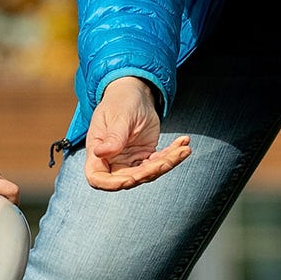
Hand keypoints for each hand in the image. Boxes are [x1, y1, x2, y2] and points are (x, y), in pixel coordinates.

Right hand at [85, 76, 191, 191]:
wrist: (134, 95)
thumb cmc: (120, 102)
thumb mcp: (118, 116)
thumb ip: (113, 136)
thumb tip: (101, 153)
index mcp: (98, 151)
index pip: (97, 177)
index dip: (111, 184)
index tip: (130, 180)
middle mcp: (113, 160)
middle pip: (128, 179)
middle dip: (150, 172)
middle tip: (166, 160)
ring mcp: (130, 161)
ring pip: (148, 173)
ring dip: (167, 163)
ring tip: (182, 149)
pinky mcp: (145, 157)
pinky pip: (159, 162)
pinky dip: (173, 155)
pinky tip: (183, 144)